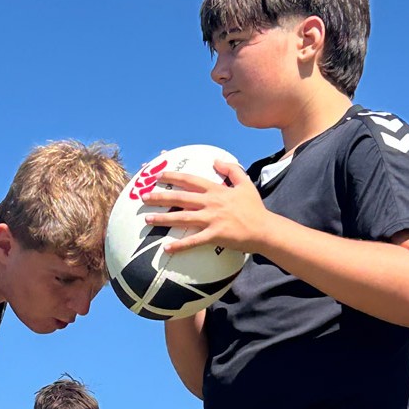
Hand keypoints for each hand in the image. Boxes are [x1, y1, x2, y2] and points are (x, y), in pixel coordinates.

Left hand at [141, 160, 270, 253]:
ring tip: (147, 219)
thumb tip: (216, 161)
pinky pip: (193, 241)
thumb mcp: (245, 183)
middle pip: (180, 198)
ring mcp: (212, 219)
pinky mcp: (215, 235)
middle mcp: (211, 203)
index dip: (173, 177)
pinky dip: (179, 245)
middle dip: (160, 197)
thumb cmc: (254, 208)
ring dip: (163, 219)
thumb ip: (231, 170)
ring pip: (182, 218)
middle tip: (143, 197)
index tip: (158, 175)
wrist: (264, 229)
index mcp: (216, 190)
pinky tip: (167, 248)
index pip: (190, 180)